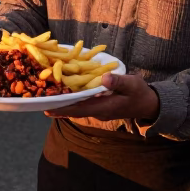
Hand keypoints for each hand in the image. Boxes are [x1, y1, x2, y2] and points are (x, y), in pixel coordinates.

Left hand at [45, 72, 159, 123]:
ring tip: (47, 100)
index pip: (80, 109)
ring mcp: (98, 111)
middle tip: (40, 104)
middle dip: (59, 108)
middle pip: (74, 111)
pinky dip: (72, 102)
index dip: (64, 109)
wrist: (149, 104)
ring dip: (63, 105)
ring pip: (77, 109)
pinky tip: (63, 96)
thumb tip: (105, 78)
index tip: (49, 108)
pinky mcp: (99, 107)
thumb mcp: (133, 84)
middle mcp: (98, 112)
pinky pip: (82, 106)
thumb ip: (119, 81)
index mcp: (105, 107)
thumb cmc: (140, 93)